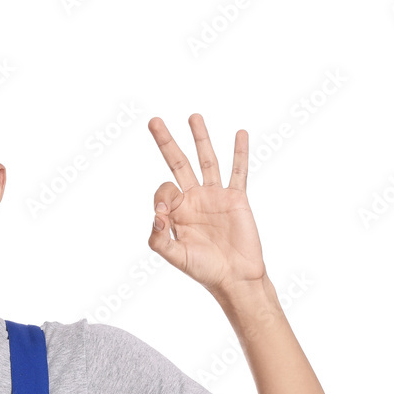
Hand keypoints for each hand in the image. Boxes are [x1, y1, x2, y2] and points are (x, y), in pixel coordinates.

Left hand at [147, 114, 266, 296]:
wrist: (235, 277)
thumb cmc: (204, 270)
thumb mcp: (175, 257)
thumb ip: (159, 238)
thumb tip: (156, 215)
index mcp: (176, 213)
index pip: (164, 190)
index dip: (162, 197)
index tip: (165, 214)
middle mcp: (194, 200)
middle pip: (178, 164)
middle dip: (166, 143)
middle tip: (154, 121)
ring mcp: (215, 196)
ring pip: (206, 161)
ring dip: (200, 138)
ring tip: (193, 117)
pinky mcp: (236, 198)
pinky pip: (238, 171)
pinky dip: (240, 153)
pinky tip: (240, 134)